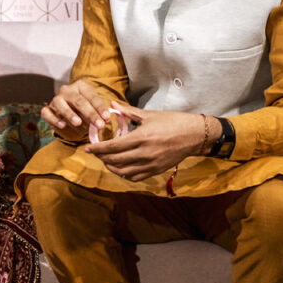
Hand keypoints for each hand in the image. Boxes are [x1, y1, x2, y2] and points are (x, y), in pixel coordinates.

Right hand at [42, 80, 115, 143]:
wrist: (70, 114)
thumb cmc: (85, 110)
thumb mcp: (95, 108)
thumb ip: (101, 113)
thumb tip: (106, 119)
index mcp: (81, 86)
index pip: (92, 96)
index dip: (100, 107)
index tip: (107, 118)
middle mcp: (67, 90)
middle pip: (78, 101)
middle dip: (90, 114)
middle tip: (99, 125)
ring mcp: (56, 99)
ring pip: (61, 104)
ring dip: (70, 114)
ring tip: (78, 123)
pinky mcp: (48, 110)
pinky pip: (47, 113)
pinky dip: (54, 119)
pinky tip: (62, 125)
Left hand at [87, 108, 209, 182]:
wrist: (194, 135)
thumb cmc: (173, 122)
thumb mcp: (150, 114)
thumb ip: (128, 112)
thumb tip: (112, 105)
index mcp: (141, 137)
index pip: (113, 147)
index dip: (98, 149)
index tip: (87, 148)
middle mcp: (145, 153)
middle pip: (115, 160)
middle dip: (102, 158)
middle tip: (96, 153)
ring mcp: (150, 164)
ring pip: (123, 171)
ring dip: (111, 167)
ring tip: (106, 160)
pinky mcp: (156, 170)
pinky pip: (135, 177)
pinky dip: (124, 174)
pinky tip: (120, 167)